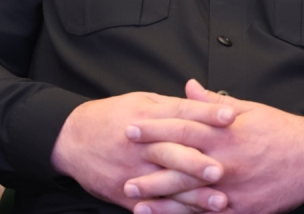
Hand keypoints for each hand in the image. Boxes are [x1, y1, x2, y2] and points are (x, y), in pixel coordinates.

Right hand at [52, 91, 236, 211]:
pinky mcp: (125, 194)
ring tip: (219, 202)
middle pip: (173, 152)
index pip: (181, 114)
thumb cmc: (112, 116)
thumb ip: (173, 106)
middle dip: (198, 162)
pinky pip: (152, 207)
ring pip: (167, 185)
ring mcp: (133, 172)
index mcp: (148, 117)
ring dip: (194, 196)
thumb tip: (204, 103)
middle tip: (223, 169)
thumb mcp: (141, 101)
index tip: (231, 117)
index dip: (207, 115)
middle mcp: (141, 145)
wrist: (71, 139)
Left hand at [124, 81, 303, 213]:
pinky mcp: (242, 210)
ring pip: (190, 196)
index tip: (130, 129)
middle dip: (149, 168)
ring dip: (161, 200)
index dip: (154, 128)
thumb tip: (187, 87)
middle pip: (179, 165)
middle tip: (121, 172)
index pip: (181, 127)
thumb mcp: (248, 109)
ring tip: (135, 201)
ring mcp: (233, 189)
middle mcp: (225, 161)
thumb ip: (213, 102)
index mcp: (225, 133)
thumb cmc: (281, 130)